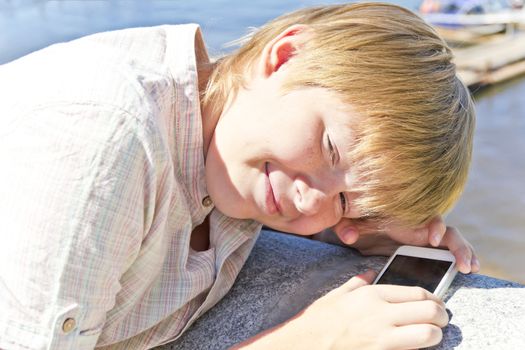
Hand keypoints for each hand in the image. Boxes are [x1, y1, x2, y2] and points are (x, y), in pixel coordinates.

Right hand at [237, 270, 448, 349]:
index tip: (437, 303)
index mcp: (372, 295)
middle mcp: (381, 313)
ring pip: (428, 334)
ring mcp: (382, 337)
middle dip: (442, 316)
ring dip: (435, 335)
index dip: (435, 298)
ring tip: (432, 335)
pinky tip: (415, 347)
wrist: (305, 344)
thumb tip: (369, 272)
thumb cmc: (320, 319)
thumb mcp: (338, 294)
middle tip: (441, 320)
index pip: (418, 292)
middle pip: (429, 311)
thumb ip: (358, 282)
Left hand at [331, 216, 479, 273]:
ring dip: (465, 252)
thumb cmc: (357, 221)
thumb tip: (349, 235)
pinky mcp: (427, 247)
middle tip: (463, 263)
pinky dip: (459, 258)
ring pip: (452, 241)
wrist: (358, 226)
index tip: (432, 238)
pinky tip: (467, 269)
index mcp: (406, 218)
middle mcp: (420, 225)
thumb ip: (347, 226)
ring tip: (471, 268)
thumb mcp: (350, 222)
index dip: (433, 225)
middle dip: (458, 246)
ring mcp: (426, 237)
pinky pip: (448, 252)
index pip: (426, 216)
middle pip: (447, 230)